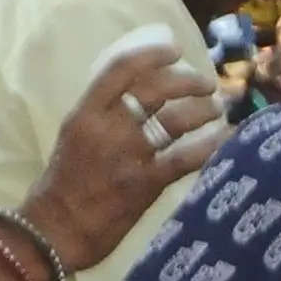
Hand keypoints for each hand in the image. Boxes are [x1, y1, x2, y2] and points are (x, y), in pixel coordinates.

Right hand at [26, 47, 227, 270]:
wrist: (56, 230)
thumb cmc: (64, 185)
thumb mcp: (74, 136)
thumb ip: (102, 114)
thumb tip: (136, 95)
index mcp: (86, 112)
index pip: (121, 68)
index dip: (152, 53)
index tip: (174, 50)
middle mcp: (107, 128)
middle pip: (156, 89)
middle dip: (188, 81)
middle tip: (206, 83)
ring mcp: (128, 155)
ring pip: (175, 119)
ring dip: (203, 110)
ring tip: (216, 109)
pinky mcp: (145, 184)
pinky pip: (185, 157)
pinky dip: (209, 145)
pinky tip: (224, 139)